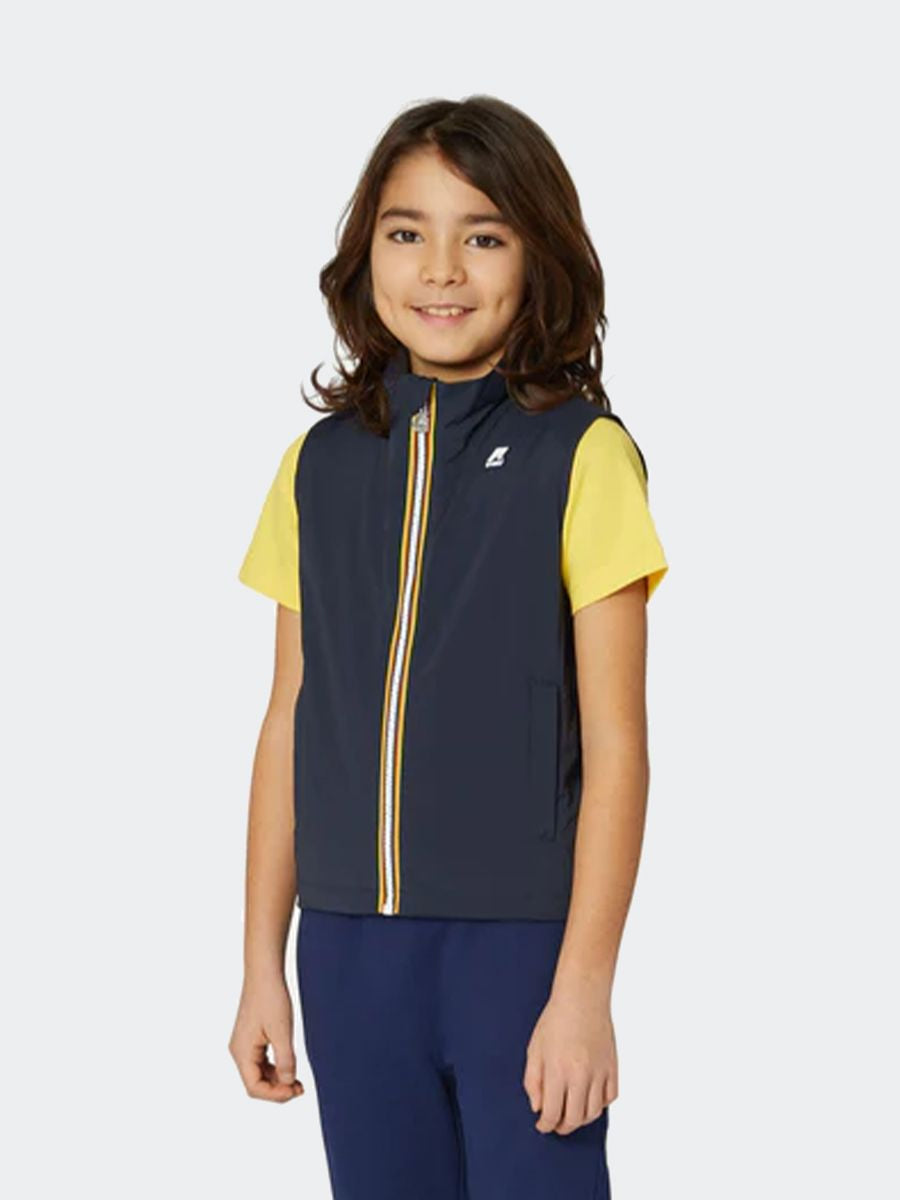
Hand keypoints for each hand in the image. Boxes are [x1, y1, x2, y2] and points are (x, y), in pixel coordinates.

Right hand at [229, 973, 305, 1102]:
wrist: (264, 973)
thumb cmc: (271, 998)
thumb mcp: (282, 1031)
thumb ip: (285, 1060)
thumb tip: (288, 1083)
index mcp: (241, 1052)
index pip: (254, 1087)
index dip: (275, 1095)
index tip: (295, 1091)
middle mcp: (239, 1051)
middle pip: (256, 1083)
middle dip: (277, 1089)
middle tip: (300, 1089)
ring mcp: (244, 1044)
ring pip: (259, 1073)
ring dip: (277, 1079)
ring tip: (297, 1081)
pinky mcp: (251, 1037)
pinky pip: (261, 1061)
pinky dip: (275, 1067)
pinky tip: (290, 1065)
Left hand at [522, 984, 617, 1134]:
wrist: (582, 997)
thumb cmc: (555, 1020)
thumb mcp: (534, 1049)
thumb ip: (533, 1081)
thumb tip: (538, 1108)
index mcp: (558, 1070)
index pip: (552, 1113)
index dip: (545, 1125)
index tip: (542, 1126)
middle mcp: (581, 1075)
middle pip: (575, 1119)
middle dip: (563, 1127)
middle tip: (556, 1125)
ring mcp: (600, 1072)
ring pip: (594, 1113)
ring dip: (581, 1119)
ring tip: (571, 1113)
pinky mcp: (612, 1067)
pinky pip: (610, 1097)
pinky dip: (600, 1104)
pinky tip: (589, 1099)